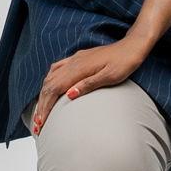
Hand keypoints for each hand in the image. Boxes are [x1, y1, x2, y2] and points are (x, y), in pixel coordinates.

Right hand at [30, 40, 146, 133]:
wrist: (133, 46)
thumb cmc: (125, 62)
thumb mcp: (111, 76)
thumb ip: (89, 85)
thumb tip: (69, 95)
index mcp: (79, 68)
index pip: (54, 89)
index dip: (45, 107)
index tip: (41, 123)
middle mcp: (73, 62)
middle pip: (49, 85)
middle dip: (41, 105)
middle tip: (37, 125)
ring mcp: (75, 59)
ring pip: (50, 77)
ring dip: (43, 95)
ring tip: (41, 112)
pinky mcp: (79, 58)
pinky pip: (57, 69)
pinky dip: (49, 81)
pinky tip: (49, 88)